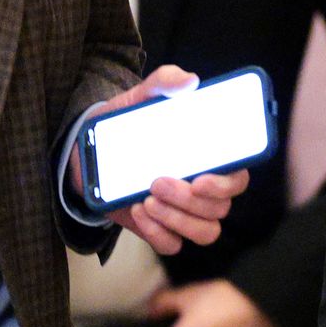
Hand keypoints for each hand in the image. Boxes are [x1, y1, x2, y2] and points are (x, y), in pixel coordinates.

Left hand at [66, 65, 249, 254]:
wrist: (87, 152)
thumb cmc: (125, 124)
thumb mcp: (139, 98)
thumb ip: (163, 82)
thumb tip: (189, 80)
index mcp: (209, 159)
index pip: (238, 178)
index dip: (226, 184)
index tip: (201, 179)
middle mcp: (203, 189)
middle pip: (220, 209)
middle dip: (189, 200)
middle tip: (157, 182)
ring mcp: (183, 212)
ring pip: (205, 231)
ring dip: (177, 219)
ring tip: (147, 199)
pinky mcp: (160, 229)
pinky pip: (173, 245)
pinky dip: (157, 233)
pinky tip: (139, 212)